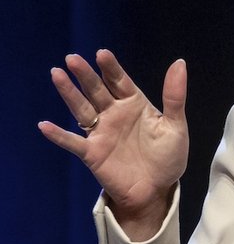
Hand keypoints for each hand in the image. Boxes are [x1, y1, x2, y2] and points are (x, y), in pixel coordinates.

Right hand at [38, 50, 188, 240]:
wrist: (157, 190)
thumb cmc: (168, 158)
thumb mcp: (176, 126)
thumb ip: (174, 97)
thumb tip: (179, 63)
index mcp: (135, 105)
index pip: (120, 81)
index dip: (111, 68)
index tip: (102, 54)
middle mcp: (115, 115)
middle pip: (97, 90)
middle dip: (86, 75)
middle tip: (73, 58)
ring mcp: (101, 133)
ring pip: (81, 109)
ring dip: (69, 93)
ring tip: (57, 74)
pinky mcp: (92, 153)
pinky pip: (73, 142)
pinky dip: (59, 135)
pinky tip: (45, 126)